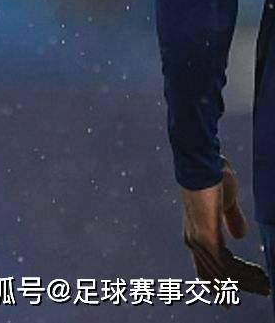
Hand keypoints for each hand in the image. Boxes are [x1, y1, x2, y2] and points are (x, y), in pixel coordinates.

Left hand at [180, 158, 271, 294]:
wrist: (204, 166)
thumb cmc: (213, 179)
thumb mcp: (226, 203)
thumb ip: (232, 219)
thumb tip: (241, 236)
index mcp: (196, 234)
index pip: (207, 267)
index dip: (222, 282)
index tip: (238, 293)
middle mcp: (194, 241)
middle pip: (214, 276)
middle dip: (235, 289)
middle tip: (260, 294)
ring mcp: (199, 241)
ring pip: (223, 274)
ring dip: (245, 282)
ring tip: (264, 287)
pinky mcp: (207, 238)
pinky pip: (226, 265)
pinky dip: (243, 274)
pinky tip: (258, 277)